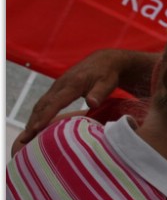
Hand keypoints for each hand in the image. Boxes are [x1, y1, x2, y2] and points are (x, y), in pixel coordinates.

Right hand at [13, 49, 155, 152]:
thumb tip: (92, 103)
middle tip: (25, 139)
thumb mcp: (107, 83)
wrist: (104, 60)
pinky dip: (38, 113)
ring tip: (26, 136)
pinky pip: (45, 102)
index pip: (56, 102)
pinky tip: (35, 125)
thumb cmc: (107, 74)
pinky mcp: (58, 88)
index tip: (36, 128)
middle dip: (33, 121)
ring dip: (33, 119)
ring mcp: (58, 85)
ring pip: (42, 103)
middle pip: (43, 104)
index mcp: (73, 84)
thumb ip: (99, 93)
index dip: (45, 116)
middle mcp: (61, 84)